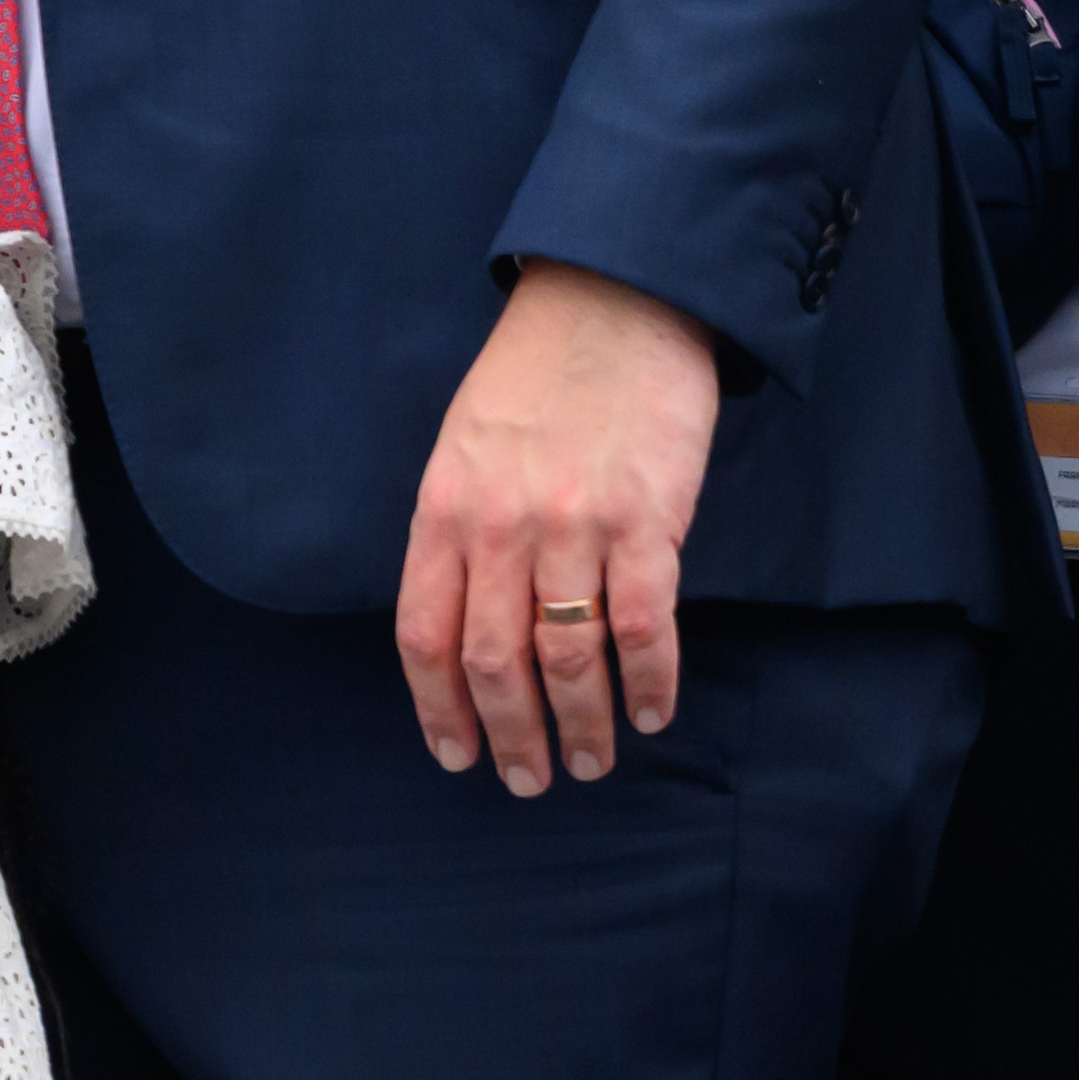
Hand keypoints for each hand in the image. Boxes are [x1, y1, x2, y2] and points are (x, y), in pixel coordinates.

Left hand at [393, 260, 720, 793]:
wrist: (614, 299)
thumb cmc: (535, 374)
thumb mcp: (465, 444)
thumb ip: (460, 530)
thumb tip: (463, 624)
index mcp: (445, 506)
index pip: (424, 634)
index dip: (438, 708)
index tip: (456, 756)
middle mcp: (501, 524)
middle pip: (493, 661)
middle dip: (510, 736)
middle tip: (529, 780)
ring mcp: (574, 525)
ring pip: (567, 657)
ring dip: (582, 725)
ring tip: (593, 760)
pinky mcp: (647, 520)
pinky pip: (646, 627)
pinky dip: (651, 682)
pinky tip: (654, 711)